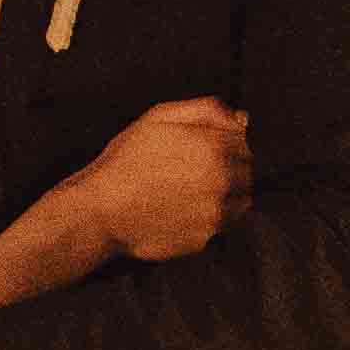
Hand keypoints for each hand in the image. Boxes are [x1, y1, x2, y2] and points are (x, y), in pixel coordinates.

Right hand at [85, 98, 251, 261]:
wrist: (101, 211)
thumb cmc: (126, 160)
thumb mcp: (159, 117)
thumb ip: (206, 110)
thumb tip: (241, 118)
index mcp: (215, 146)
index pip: (246, 142)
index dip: (227, 143)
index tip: (206, 149)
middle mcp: (223, 181)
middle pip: (248, 172)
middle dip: (230, 168)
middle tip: (196, 171)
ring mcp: (217, 213)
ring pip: (241, 200)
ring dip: (227, 195)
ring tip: (193, 192)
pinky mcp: (206, 238)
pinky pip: (222, 225)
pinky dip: (211, 218)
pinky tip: (184, 211)